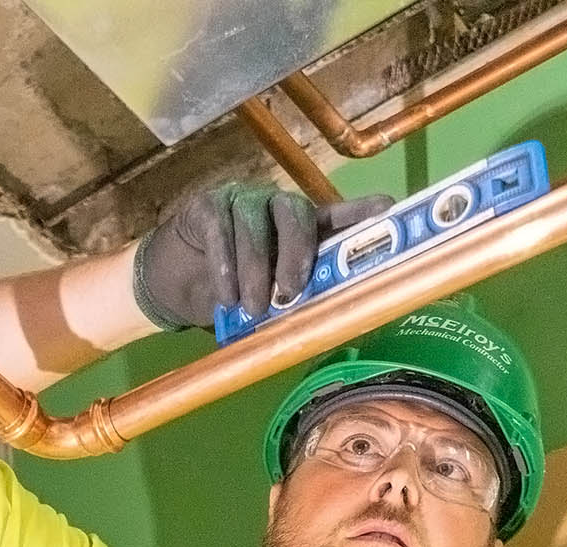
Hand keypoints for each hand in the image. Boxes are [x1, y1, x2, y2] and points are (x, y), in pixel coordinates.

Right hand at [133, 183, 393, 330]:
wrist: (179, 282)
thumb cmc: (240, 292)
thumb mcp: (274, 299)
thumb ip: (301, 301)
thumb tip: (335, 325)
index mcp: (304, 229)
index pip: (337, 217)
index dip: (361, 211)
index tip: (387, 208)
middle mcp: (277, 206)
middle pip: (295, 213)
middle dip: (295, 254)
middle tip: (290, 293)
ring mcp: (242, 200)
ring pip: (253, 225)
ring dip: (254, 271)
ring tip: (252, 309)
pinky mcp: (207, 206)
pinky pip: (219, 231)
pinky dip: (223, 267)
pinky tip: (224, 297)